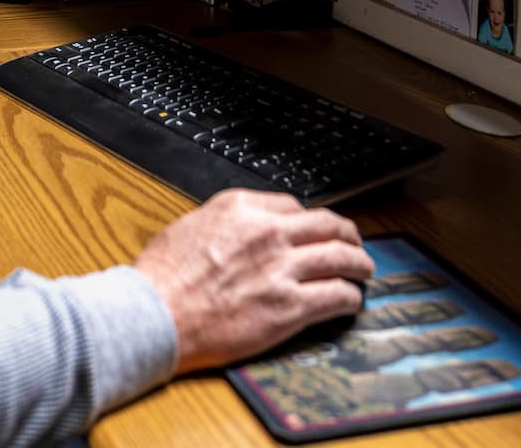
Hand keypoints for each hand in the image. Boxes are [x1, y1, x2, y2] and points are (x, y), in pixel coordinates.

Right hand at [132, 189, 374, 372]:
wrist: (155, 315)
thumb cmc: (163, 278)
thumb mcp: (191, 226)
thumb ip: (224, 221)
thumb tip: (242, 227)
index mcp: (243, 208)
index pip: (293, 205)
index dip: (310, 219)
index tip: (315, 229)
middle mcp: (268, 233)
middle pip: (327, 225)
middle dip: (348, 234)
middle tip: (355, 243)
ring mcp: (282, 269)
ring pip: (341, 258)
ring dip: (359, 263)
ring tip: (365, 269)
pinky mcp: (289, 307)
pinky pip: (336, 295)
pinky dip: (350, 297)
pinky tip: (351, 300)